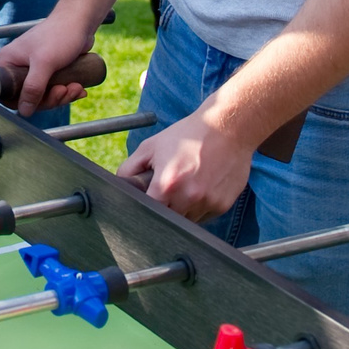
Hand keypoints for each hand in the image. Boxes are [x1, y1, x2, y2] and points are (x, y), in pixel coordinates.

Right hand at [0, 13, 101, 117]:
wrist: (80, 21)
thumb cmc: (59, 34)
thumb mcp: (44, 63)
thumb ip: (33, 88)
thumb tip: (24, 110)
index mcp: (8, 62)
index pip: (7, 93)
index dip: (23, 102)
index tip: (42, 100)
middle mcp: (18, 66)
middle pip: (28, 97)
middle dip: (50, 98)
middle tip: (63, 90)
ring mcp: (34, 70)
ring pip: (44, 95)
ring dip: (62, 95)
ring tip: (75, 87)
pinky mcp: (49, 71)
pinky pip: (55, 89)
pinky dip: (67, 91)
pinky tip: (78, 87)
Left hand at [117, 110, 254, 222]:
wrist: (228, 128)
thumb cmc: (188, 135)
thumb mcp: (151, 147)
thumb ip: (129, 169)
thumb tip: (120, 186)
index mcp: (167, 184)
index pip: (149, 211)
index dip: (146, 207)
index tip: (148, 200)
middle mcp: (188, 197)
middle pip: (168, 219)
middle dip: (165, 207)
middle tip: (169, 189)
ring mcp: (207, 203)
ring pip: (187, 220)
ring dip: (183, 209)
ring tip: (188, 184)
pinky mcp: (222, 206)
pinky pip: (204, 216)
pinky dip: (200, 206)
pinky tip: (202, 185)